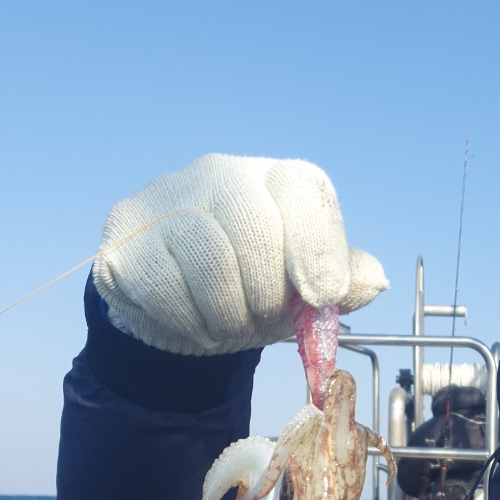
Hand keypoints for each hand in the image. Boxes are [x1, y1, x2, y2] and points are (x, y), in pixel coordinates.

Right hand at [92, 153, 387, 355]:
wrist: (178, 308)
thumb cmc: (251, 292)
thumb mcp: (302, 293)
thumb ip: (341, 284)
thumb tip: (374, 280)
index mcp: (275, 182)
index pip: (304, 191)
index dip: (317, 245)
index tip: (321, 296)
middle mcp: (221, 174)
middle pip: (255, 229)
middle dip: (266, 296)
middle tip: (261, 320)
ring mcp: (166, 198)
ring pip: (209, 259)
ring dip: (228, 315)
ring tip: (228, 325)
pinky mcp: (125, 235)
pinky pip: (164, 286)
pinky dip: (188, 322)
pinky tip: (192, 321)